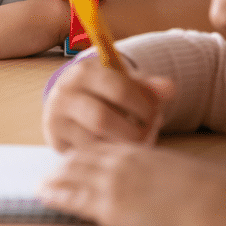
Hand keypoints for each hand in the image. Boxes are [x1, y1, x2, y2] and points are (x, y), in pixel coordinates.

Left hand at [39, 142, 225, 225]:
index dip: (83, 154)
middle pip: (82, 160)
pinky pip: (75, 198)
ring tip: (41, 184)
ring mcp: (113, 184)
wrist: (207, 202)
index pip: (101, 148)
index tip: (72, 158)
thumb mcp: (173, 169)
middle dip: (63, 166)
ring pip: (73, 177)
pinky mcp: (111, 206)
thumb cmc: (199, 189)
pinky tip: (45, 195)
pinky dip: (57, 196)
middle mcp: (120, 163)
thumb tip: (155, 179)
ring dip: (54, 180)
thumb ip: (156, 169)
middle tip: (49, 171)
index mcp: (136, 152)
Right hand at [42, 54, 173, 150]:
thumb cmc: (105, 91)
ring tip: (137, 142)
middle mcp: (65, 92)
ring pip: (93, 140)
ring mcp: (56, 117)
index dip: (143, 106)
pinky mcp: (55, 140)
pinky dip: (108, 154)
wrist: (72, 102)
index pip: (119, 89)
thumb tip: (170, 89)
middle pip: (103, 119)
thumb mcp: (125, 82)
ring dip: (121, 146)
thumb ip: (148, 86)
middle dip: (131, 131)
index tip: (156, 115)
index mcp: (85, 70)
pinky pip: (87, 154)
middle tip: (148, 134)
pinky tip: (121, 149)